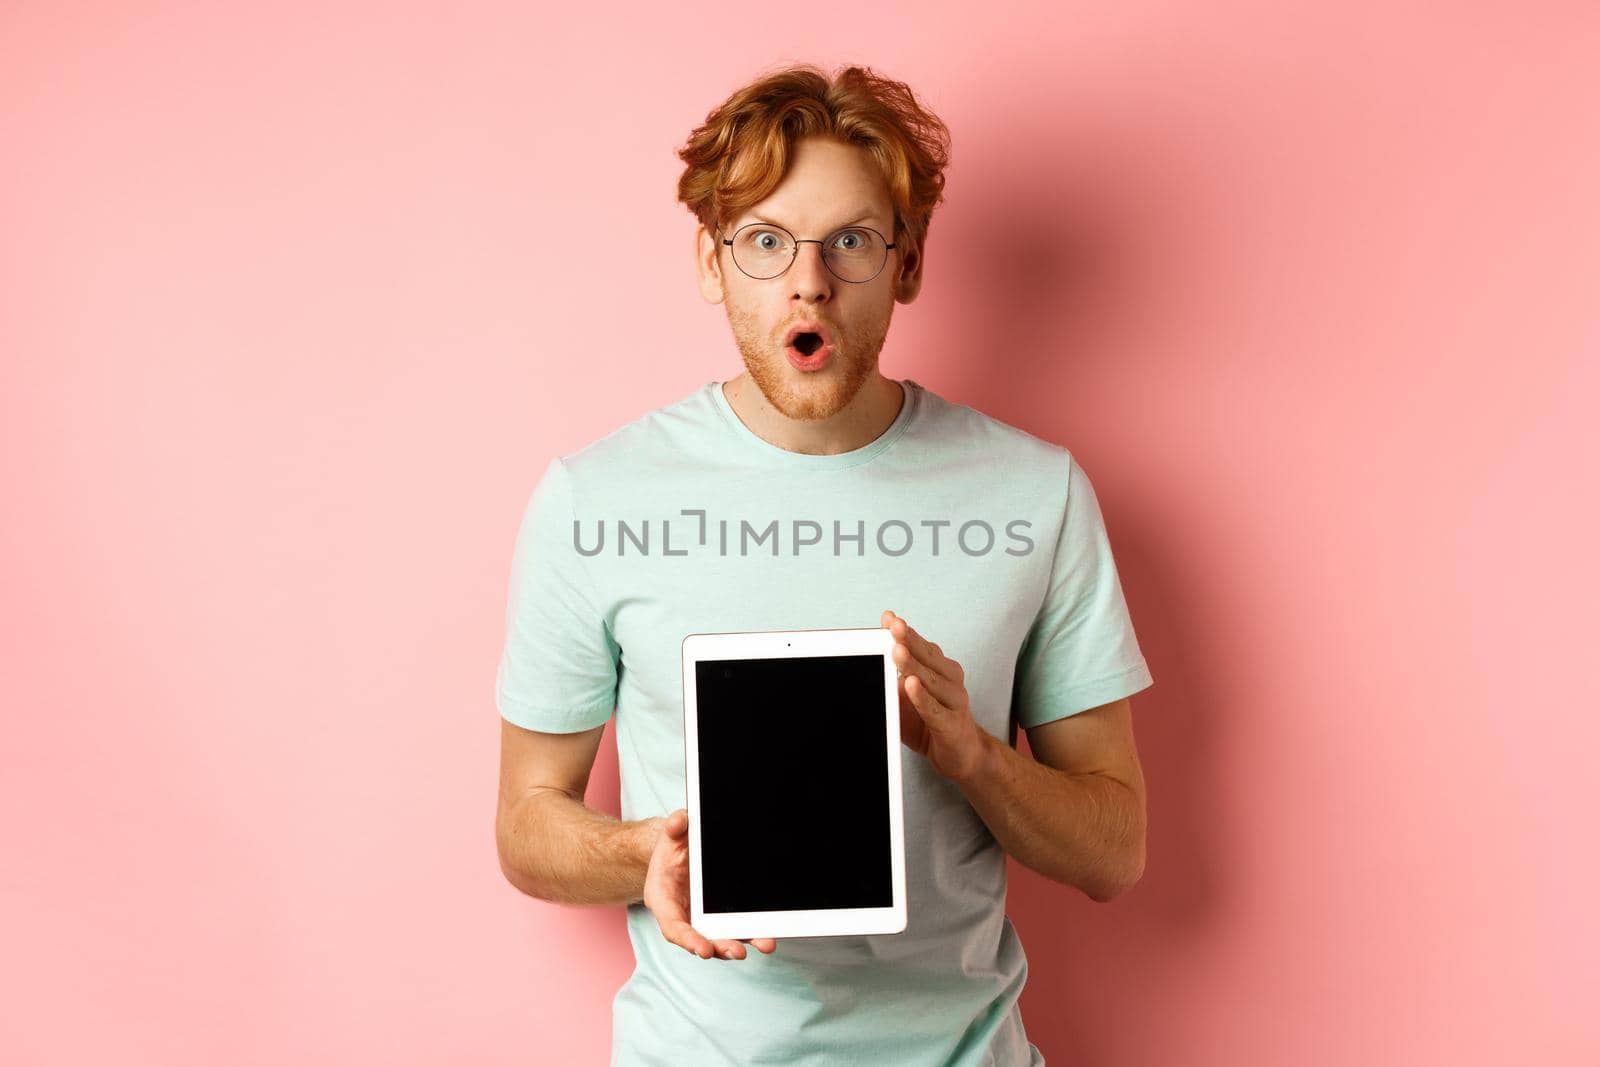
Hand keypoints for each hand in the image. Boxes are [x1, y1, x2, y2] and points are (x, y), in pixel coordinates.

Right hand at [642, 809, 777, 960]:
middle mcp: (682, 916)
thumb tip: (679, 821)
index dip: (688, 940)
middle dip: (720, 947)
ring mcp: (702, 919)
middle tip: (740, 952)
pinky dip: (751, 933)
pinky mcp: (720, 916)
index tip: (704, 950)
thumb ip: (674, 826)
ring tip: (765, 944)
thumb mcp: (672, 833)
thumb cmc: (674, 845)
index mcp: (663, 899)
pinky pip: (734, 927)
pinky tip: (768, 934)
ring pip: (720, 938)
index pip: (672, 927)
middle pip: (700, 939)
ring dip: (740, 944)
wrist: (682, 850)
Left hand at [881, 609, 989, 784]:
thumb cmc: (931, 723)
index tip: (888, 618)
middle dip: (909, 640)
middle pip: (928, 657)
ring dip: (914, 665)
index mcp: (940, 668)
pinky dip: (922, 698)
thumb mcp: (908, 698)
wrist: (962, 756)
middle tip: (893, 627)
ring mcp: (955, 701)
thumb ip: (893, 681)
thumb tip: (868, 662)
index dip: (906, 631)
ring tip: (897, 651)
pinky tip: (911, 686)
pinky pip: (935, 710)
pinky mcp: (953, 725)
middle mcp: (951, 680)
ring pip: (932, 680)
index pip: (922, 645)